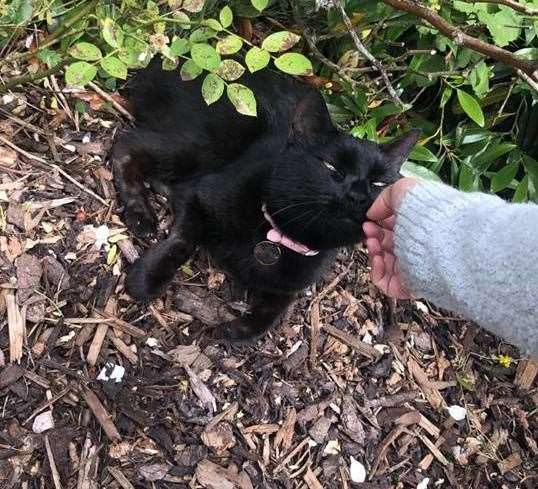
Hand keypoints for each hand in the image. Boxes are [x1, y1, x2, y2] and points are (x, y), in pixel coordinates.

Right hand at [363, 177, 417, 298]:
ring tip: (373, 242)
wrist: (440, 238)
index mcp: (416, 227)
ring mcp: (410, 266)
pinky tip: (377, 258)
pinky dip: (376, 270)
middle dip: (373, 235)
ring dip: (372, 251)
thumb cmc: (428, 212)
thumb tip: (372, 213)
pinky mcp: (407, 284)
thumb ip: (384, 199)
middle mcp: (414, 247)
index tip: (370, 219)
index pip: (392, 228)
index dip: (377, 224)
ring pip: (383, 263)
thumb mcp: (404, 189)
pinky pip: (385, 282)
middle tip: (369, 229)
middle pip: (385, 244)